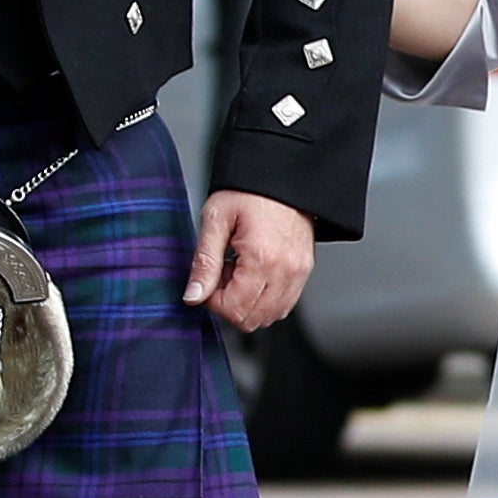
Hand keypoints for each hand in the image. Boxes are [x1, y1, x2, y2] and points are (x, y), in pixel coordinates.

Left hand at [187, 189, 315, 330]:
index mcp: (262, 258)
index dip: (212, 301)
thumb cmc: (249, 191)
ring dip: (248, 303)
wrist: (282, 177)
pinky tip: (255, 275)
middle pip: (251, 319)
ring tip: (239, 273)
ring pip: (269, 317)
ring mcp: (299, 273)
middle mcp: (286, 270)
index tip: (209, 279)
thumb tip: (193, 296)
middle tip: (223, 274)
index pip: (233, 310)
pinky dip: (265, 300)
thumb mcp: (216, 220)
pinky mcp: (304, 272)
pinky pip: (284, 305)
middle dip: (230, 304)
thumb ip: (204, 262)